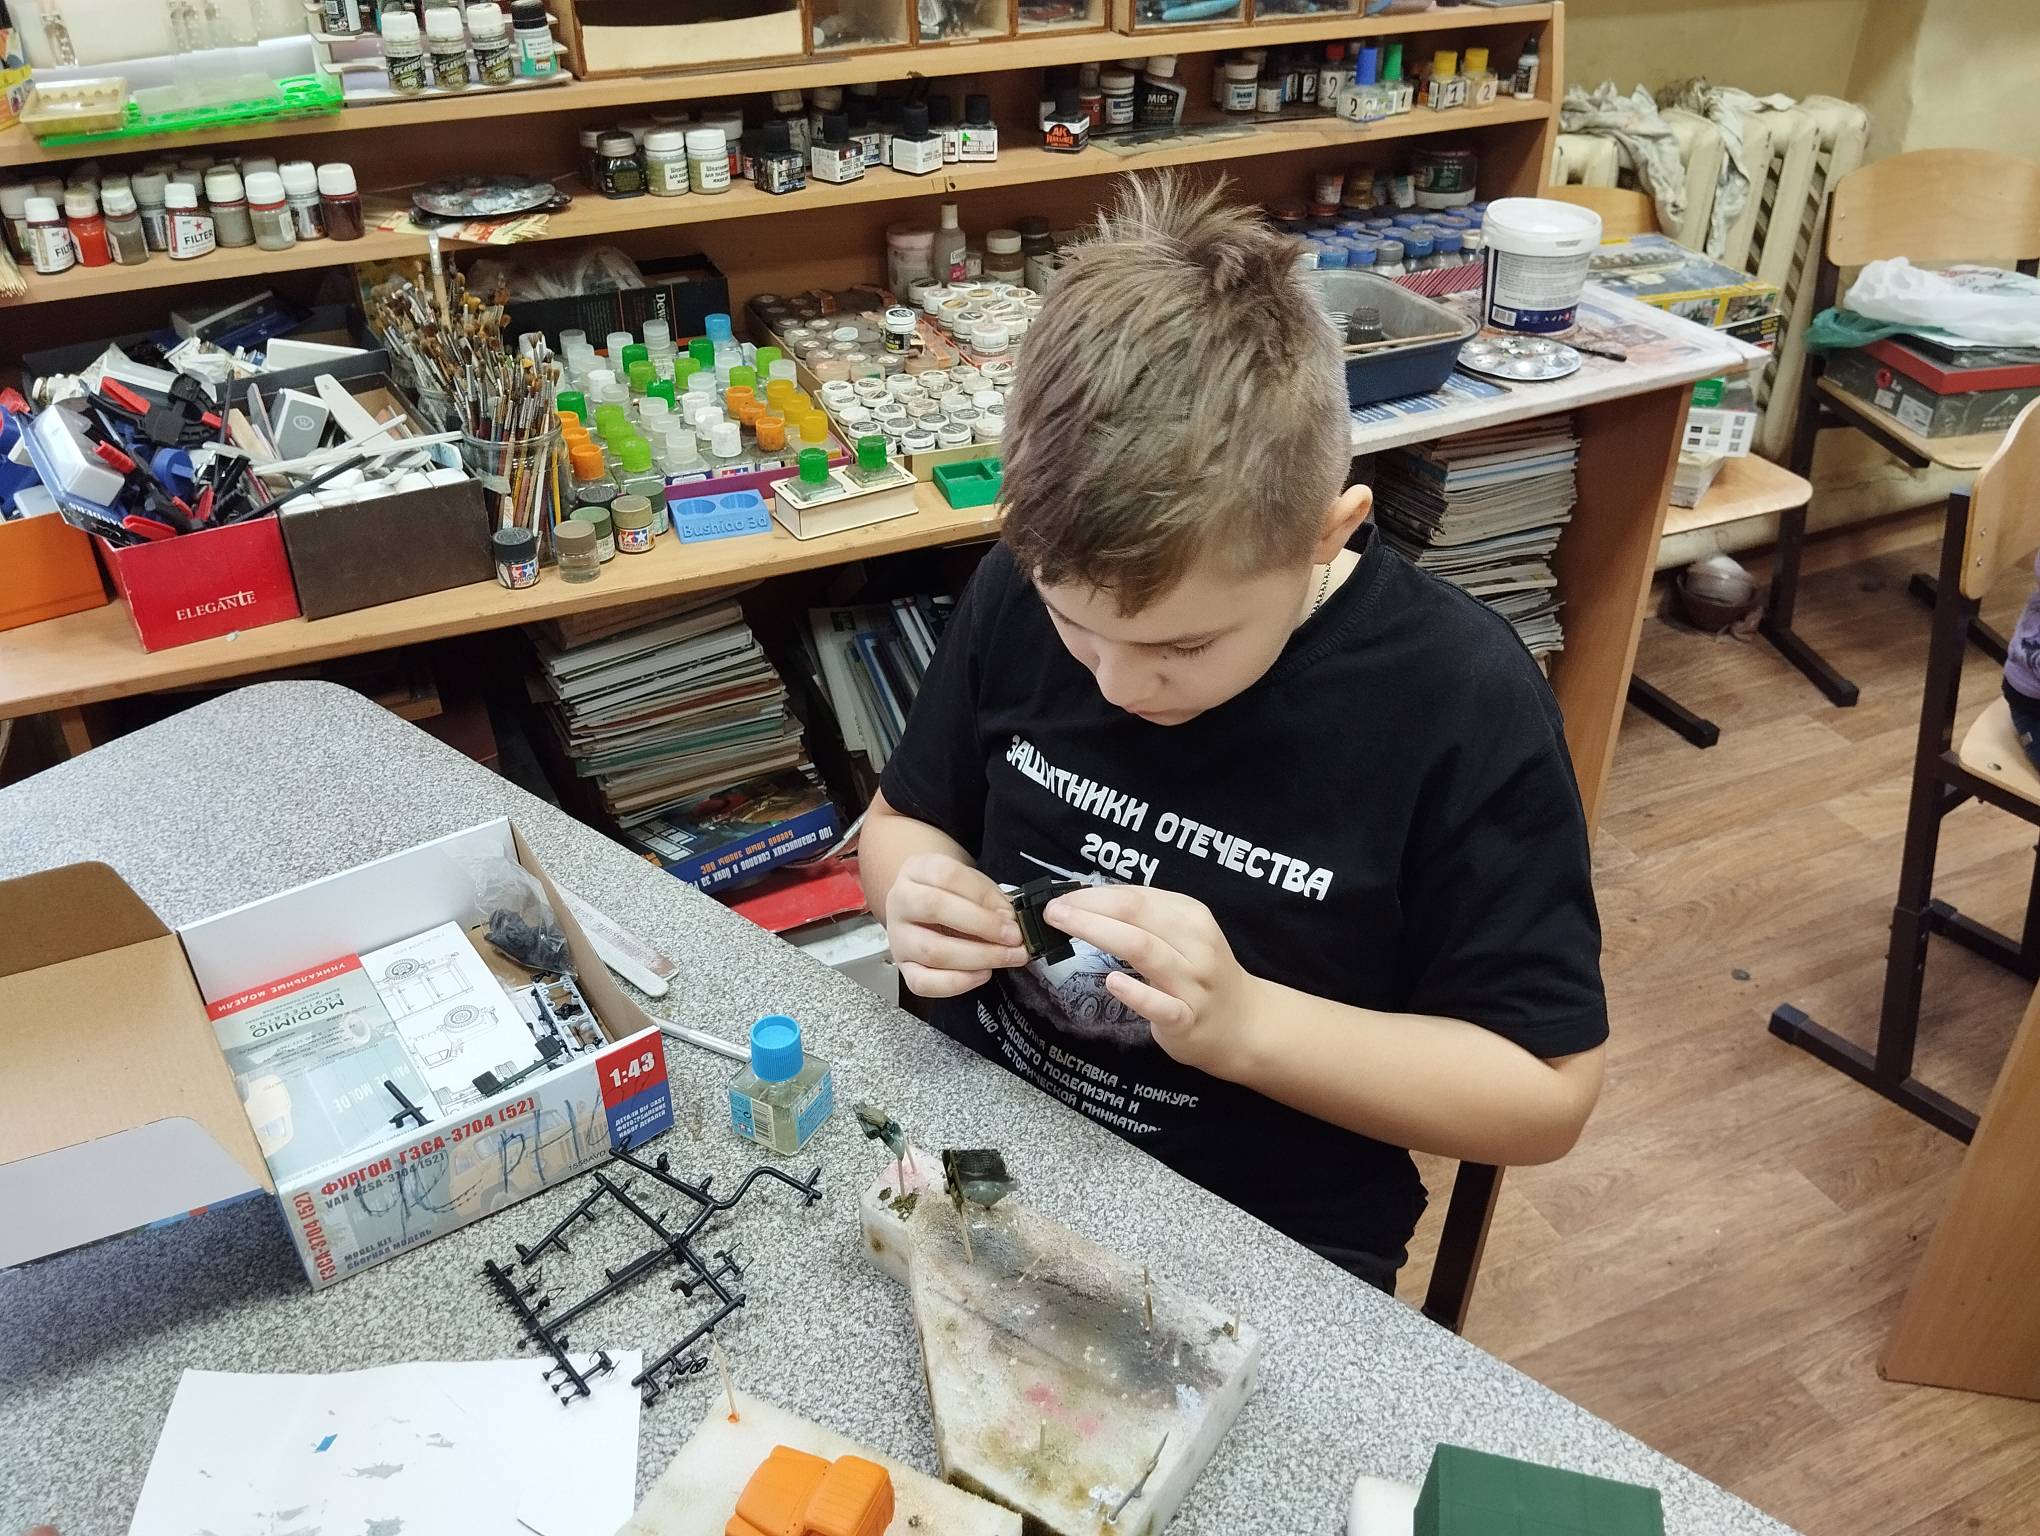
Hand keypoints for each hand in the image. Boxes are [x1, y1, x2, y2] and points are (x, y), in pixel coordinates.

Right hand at [885, 853, 1030, 998]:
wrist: (923, 907)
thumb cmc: (951, 894)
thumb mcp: (971, 884)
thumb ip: (990, 899)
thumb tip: (1009, 923)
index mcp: (917, 870)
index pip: (947, 876)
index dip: (983, 899)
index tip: (1011, 919)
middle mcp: (901, 901)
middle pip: (935, 908)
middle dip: (983, 926)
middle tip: (1013, 939)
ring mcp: (898, 937)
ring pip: (932, 951)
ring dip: (977, 957)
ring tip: (1004, 957)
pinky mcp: (903, 967)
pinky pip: (924, 983)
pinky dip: (958, 982)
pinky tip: (982, 974)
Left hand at [1043, 886, 1266, 1077]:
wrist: (1244, 1023)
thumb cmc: (1201, 973)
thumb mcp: (1184, 934)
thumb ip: (1146, 918)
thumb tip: (1089, 900)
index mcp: (1192, 916)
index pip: (1137, 897)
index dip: (1095, 894)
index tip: (1063, 897)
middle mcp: (1196, 945)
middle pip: (1139, 916)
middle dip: (1091, 908)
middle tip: (1053, 910)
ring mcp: (1193, 984)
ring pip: (1146, 951)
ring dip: (1100, 934)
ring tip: (1065, 927)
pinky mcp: (1187, 1020)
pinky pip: (1162, 1006)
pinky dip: (1137, 994)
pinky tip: (1112, 983)